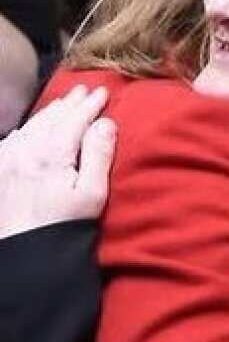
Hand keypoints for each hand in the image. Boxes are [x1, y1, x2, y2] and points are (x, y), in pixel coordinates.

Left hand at [0, 85, 115, 239]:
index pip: (73, 120)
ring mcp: (9, 161)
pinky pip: (13, 140)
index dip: (89, 105)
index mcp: (52, 155)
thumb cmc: (64, 226)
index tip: (103, 92)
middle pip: (51, 119)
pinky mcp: (0, 172)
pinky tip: (32, 128)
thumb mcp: (92, 194)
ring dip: (49, 113)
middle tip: (84, 90)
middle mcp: (26, 152)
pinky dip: (27, 128)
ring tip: (63, 103)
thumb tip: (106, 123)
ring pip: (30, 126)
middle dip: (69, 103)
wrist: (25, 251)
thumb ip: (98, 155)